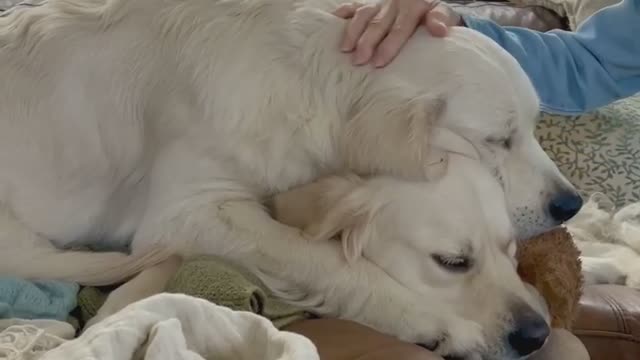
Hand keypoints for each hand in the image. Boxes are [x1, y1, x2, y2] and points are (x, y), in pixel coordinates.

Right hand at [333, 0, 461, 66]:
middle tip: (359, 60)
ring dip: (352, 32)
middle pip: (378, 24)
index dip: (389, 45)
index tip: (379, 62)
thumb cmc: (435, 16)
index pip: (400, 29)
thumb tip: (439, 30)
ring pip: (363, 15)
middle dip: (367, 42)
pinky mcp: (369, 3)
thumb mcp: (446, 14)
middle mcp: (394, 4)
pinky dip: (342, 12)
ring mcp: (380, 2)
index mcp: (413, 7)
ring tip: (344, 49)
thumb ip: (442, 19)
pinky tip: (333, 20)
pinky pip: (354, 5)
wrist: (427, 3)